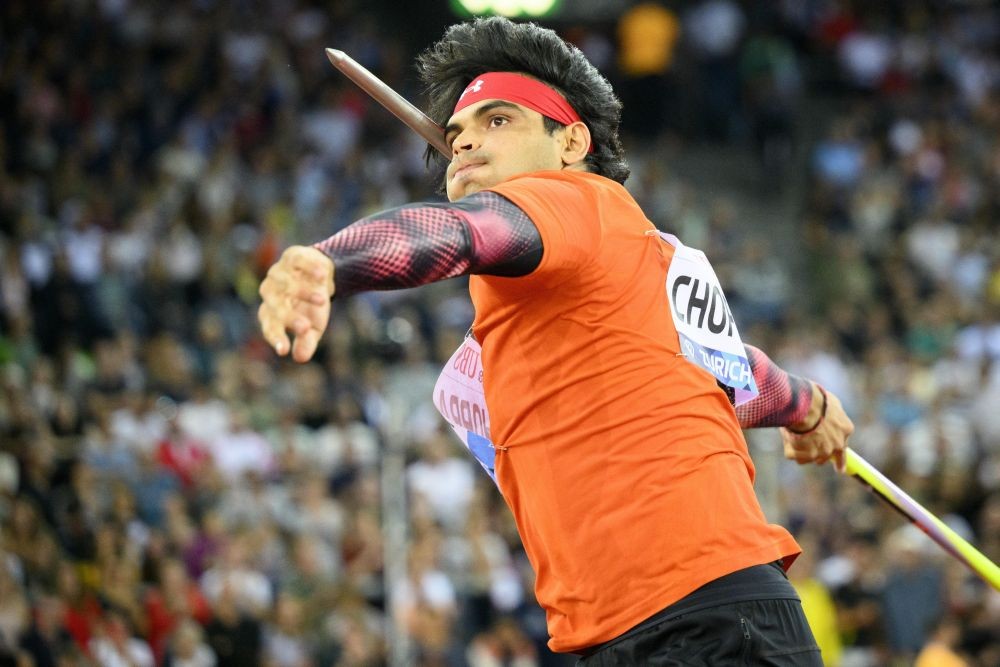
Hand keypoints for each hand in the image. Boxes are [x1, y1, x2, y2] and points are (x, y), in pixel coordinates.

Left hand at [258, 245, 334, 362]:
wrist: (321, 273)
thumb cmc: (313, 305)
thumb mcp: (314, 326)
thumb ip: (306, 341)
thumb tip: (300, 358)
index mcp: (272, 312)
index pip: (270, 326)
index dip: (276, 338)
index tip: (284, 351)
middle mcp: (270, 292)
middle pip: (276, 307)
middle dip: (290, 318)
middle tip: (306, 328)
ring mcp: (279, 272)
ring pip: (286, 284)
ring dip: (303, 293)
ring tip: (323, 300)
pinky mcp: (292, 256)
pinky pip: (297, 261)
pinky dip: (309, 268)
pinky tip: (322, 276)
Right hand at [780, 386, 852, 472]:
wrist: (804, 404)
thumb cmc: (815, 398)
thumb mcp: (830, 403)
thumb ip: (831, 416)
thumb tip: (826, 418)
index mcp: (845, 429)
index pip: (844, 448)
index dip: (839, 458)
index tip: (839, 469)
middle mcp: (837, 444)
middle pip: (825, 456)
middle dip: (814, 451)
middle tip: (802, 443)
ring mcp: (823, 451)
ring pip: (808, 457)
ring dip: (799, 448)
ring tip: (790, 432)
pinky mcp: (808, 455)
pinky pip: (795, 456)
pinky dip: (789, 448)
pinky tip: (786, 436)